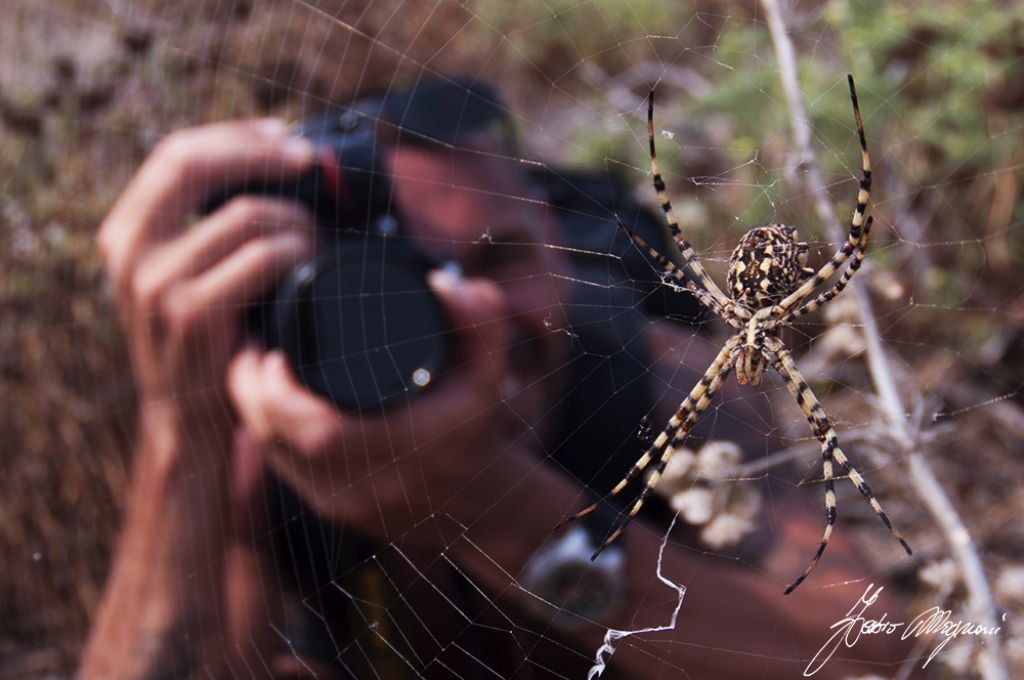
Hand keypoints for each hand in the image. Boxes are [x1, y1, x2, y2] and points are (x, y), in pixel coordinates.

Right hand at [97, 120, 315, 447]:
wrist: (188, 421)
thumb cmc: (207, 339)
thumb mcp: (185, 276)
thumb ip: (205, 227)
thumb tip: (274, 163)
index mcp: (126, 233)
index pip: (176, 153)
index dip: (234, 135)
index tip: (283, 134)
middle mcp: (131, 253)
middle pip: (197, 164)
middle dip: (262, 154)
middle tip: (307, 162)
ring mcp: (159, 285)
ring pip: (246, 215)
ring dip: (296, 219)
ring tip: (317, 239)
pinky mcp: (194, 315)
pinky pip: (263, 258)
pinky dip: (299, 253)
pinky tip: (312, 265)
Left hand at [227, 270, 515, 543]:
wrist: (479, 507)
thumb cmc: (477, 432)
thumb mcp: (488, 372)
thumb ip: (479, 320)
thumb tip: (443, 281)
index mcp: (398, 450)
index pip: (309, 425)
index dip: (273, 384)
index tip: (276, 345)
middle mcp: (361, 484)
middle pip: (270, 436)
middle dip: (249, 388)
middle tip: (256, 348)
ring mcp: (340, 502)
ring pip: (268, 453)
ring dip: (254, 409)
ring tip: (258, 367)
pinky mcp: (329, 508)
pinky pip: (279, 467)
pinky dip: (269, 431)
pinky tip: (272, 402)